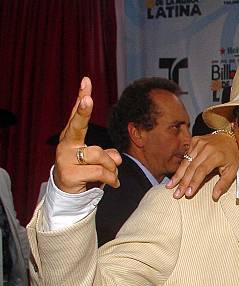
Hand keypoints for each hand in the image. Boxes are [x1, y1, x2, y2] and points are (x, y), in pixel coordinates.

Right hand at [53, 77, 121, 193]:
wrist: (70, 194)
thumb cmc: (85, 171)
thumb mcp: (98, 159)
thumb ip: (108, 154)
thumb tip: (117, 158)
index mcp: (72, 136)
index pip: (77, 114)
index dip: (82, 97)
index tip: (86, 81)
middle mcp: (65, 144)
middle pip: (77, 125)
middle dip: (83, 111)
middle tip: (88, 99)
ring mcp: (65, 159)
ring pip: (99, 154)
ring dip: (112, 166)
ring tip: (111, 175)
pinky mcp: (69, 174)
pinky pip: (101, 172)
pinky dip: (112, 178)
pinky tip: (113, 184)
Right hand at [166, 131, 238, 199]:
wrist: (231, 136)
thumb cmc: (232, 155)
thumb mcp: (233, 170)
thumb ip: (224, 184)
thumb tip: (214, 197)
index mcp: (216, 155)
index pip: (202, 170)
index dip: (194, 182)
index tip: (188, 193)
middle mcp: (206, 148)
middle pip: (191, 167)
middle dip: (183, 182)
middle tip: (176, 194)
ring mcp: (199, 143)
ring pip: (186, 162)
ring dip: (178, 175)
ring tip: (170, 186)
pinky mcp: (195, 140)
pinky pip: (186, 155)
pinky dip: (181, 166)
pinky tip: (176, 176)